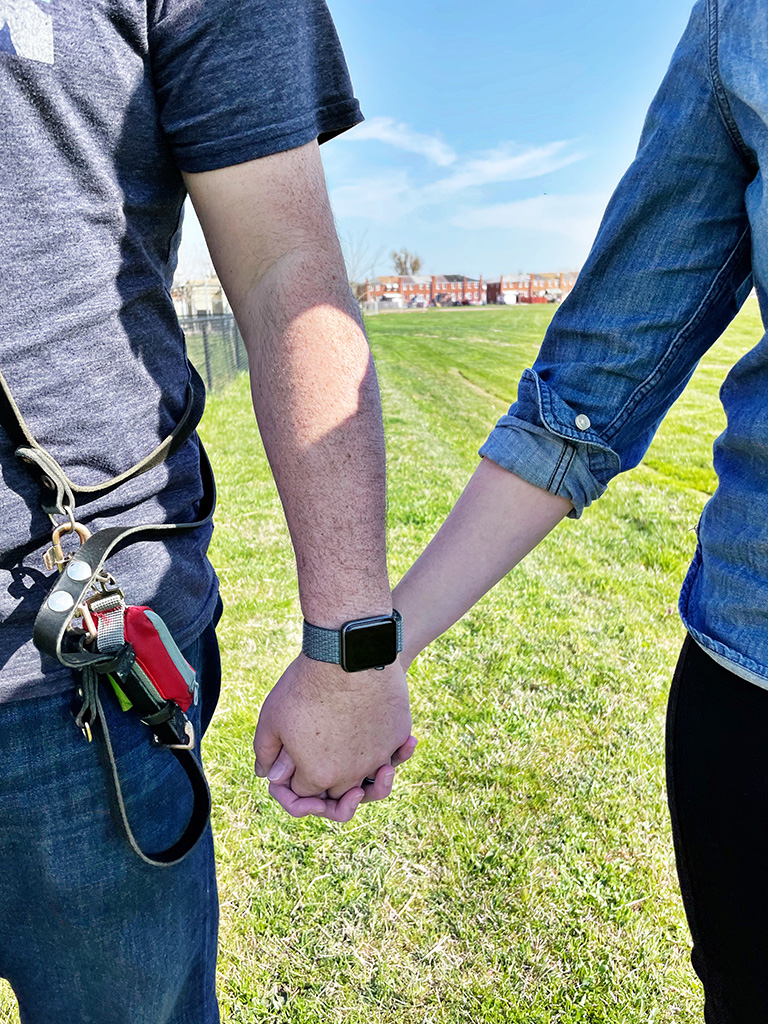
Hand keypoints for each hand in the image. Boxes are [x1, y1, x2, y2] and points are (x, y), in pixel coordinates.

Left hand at [253, 653, 413, 820]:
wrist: (347, 653)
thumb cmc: (305, 685)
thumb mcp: (272, 718)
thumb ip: (266, 753)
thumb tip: (268, 775)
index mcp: (318, 775)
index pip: (305, 793)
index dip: (295, 779)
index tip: (294, 757)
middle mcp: (352, 774)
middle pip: (339, 791)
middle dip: (327, 779)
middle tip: (322, 756)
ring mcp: (379, 755)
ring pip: (370, 776)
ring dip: (361, 773)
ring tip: (352, 755)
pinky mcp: (398, 735)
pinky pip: (393, 751)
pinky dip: (387, 749)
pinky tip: (376, 733)